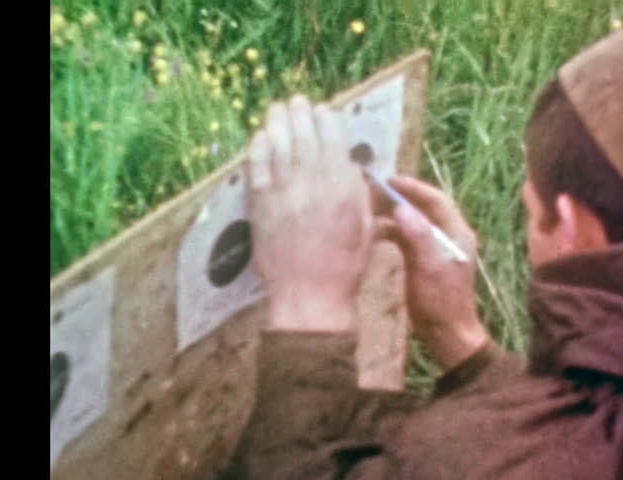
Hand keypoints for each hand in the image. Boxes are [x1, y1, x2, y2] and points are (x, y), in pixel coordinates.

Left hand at [246, 95, 372, 331]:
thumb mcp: (366, 227)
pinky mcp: (261, 206)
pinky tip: (259, 137)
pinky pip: (257, 169)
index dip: (326, 121)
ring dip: (278, 123)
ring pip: (279, 147)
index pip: (333, 141)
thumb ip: (357, 192)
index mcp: (342, 188)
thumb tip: (347, 166)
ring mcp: (283, 193)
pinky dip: (258, 149)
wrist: (309, 297)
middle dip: (300, 114)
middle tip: (297, 100)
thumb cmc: (345, 267)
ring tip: (278, 108)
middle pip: (304, 137)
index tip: (323, 109)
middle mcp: (312, 184)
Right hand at [378, 176, 488, 370]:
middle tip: (375, 190)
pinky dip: (394, 233)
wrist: (447, 335)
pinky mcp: (427, 262)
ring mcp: (438, 249)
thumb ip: (418, 236)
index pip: (436, 200)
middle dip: (401, 198)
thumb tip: (401, 208)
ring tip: (371, 209)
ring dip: (395, 215)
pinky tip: (377, 234)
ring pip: (415, 222)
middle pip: (425, 208)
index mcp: (457, 234)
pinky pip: (409, 239)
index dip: (413, 187)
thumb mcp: (429, 268)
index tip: (389, 180)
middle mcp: (450, 236)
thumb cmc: (441, 302)